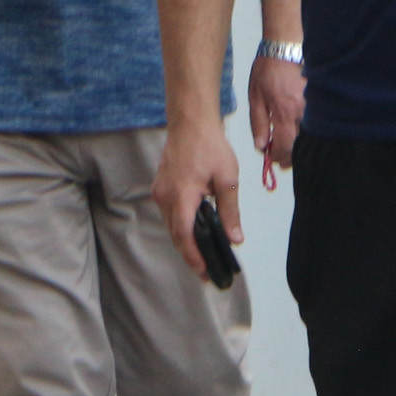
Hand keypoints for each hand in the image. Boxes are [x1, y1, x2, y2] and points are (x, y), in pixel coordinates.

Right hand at [154, 118, 241, 275]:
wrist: (190, 124)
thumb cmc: (209, 147)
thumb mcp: (228, 180)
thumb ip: (230, 212)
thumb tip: (235, 238)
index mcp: (182, 195)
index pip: (184, 234)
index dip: (193, 256)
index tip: (204, 271)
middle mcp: (165, 197)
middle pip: (176, 234)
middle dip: (191, 254)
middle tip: (208, 271)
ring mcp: (160, 192)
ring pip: (171, 226)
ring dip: (186, 241)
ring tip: (204, 255)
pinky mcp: (160, 188)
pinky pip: (170, 214)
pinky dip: (181, 227)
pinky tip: (196, 231)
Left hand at [247, 54, 304, 191]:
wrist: (285, 48)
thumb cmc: (267, 71)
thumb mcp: (255, 97)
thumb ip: (258, 123)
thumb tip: (260, 145)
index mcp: (284, 112)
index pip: (284, 145)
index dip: (278, 156)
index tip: (272, 159)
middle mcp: (302, 112)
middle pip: (301, 145)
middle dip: (291, 156)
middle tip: (282, 161)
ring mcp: (314, 106)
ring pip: (310, 136)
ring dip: (300, 146)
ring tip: (290, 150)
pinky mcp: (319, 100)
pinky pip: (316, 123)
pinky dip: (308, 132)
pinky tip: (299, 134)